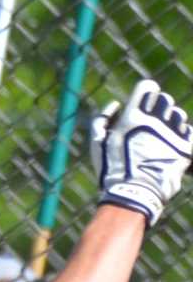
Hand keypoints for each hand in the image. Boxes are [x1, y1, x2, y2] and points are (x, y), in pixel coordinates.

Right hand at [94, 79, 192, 224]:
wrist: (135, 194)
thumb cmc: (112, 169)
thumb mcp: (97, 143)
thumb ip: (103, 119)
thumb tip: (116, 104)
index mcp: (134, 117)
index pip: (148, 88)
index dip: (144, 92)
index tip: (141, 100)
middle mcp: (156, 122)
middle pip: (165, 100)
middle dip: (157, 106)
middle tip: (150, 120)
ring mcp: (173, 134)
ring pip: (179, 115)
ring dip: (170, 120)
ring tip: (160, 134)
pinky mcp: (186, 147)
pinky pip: (189, 131)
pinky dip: (181, 134)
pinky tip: (170, 144)